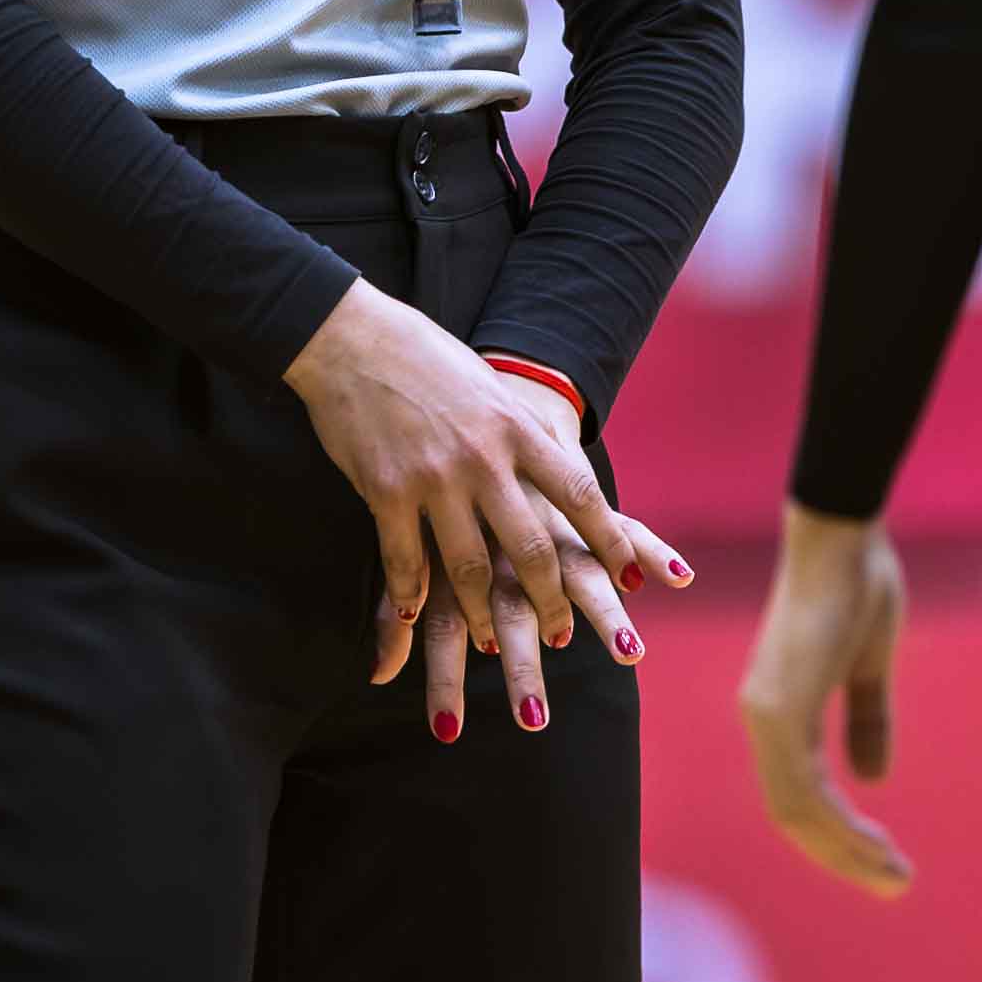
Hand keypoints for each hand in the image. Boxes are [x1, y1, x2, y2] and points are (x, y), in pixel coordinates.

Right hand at [286, 286, 685, 670]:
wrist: (353, 338)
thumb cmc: (426, 360)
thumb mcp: (491, 389)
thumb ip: (522, 434)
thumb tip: (559, 473)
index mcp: (518, 427)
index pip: (580, 493)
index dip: (608, 542)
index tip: (628, 578)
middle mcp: (485, 457)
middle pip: (533, 548)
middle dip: (552, 601)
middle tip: (561, 635)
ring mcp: (435, 477)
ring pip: (472, 569)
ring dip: (484, 616)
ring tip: (491, 643)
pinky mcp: (387, 491)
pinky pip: (406, 562)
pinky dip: (411, 596)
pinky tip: (416, 615)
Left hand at [736, 503, 912, 896]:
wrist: (843, 535)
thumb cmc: (857, 586)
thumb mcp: (869, 666)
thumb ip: (868, 719)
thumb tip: (872, 777)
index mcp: (778, 710)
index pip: (797, 794)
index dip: (837, 834)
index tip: (882, 860)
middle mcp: (761, 718)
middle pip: (793, 815)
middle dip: (844, 856)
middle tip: (893, 883)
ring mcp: (766, 715)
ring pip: (797, 812)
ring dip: (846, 852)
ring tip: (894, 876)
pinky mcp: (781, 709)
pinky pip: (806, 790)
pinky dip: (841, 826)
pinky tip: (877, 844)